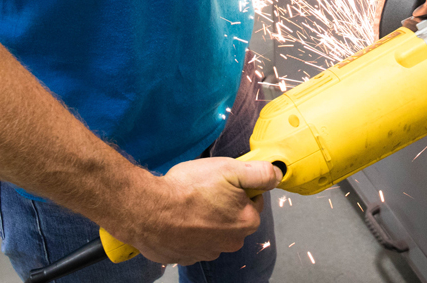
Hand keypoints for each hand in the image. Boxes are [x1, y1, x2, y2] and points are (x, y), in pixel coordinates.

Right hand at [109, 158, 281, 264]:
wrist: (150, 210)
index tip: (223, 180)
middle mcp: (231, 242)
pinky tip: (178, 216)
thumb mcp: (229, 169)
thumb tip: (277, 174)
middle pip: (234, 216)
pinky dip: (187, 229)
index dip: (240, 186)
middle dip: (223, 203)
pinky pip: (193, 240)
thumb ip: (259, 173)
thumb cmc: (189, 189)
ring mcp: (207, 252)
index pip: (253, 200)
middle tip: (205, 189)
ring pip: (213, 229)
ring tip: (188, 201)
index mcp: (246, 221)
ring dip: (205, 217)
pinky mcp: (186, 256)